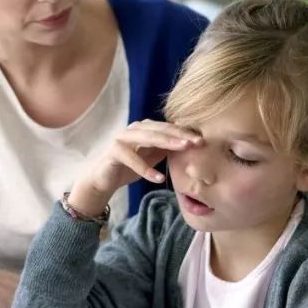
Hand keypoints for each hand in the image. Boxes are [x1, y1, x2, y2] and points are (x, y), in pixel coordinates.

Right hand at [68, 120, 200, 215]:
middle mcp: (134, 129)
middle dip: (181, 135)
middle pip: (161, 129)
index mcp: (145, 128)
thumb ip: (167, 149)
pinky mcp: (114, 151)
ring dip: (167, 143)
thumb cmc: (130, 167)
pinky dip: (146, 169)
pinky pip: (132, 159)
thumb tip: (192, 144)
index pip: (169, 127)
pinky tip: (159, 178)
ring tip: (184, 149)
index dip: (185, 132)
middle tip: (198, 142)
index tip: (203, 139)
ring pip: (148, 138)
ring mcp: (123, 138)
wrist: (104, 179)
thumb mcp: (153, 157)